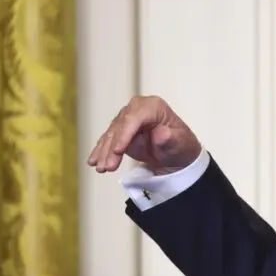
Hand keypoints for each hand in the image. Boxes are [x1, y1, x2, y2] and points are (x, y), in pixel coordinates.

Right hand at [87, 95, 201, 173]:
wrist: (178, 155)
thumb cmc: (181, 145)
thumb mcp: (180, 143)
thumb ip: (170, 139)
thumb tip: (160, 135)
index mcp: (153, 106)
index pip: (134, 118)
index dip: (125, 134)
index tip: (118, 150)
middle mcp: (138, 109)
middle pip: (120, 126)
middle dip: (112, 147)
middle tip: (108, 166)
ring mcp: (128, 119)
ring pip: (111, 135)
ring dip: (104, 152)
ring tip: (101, 168)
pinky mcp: (121, 131)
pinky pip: (108, 140)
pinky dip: (101, 151)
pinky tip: (94, 161)